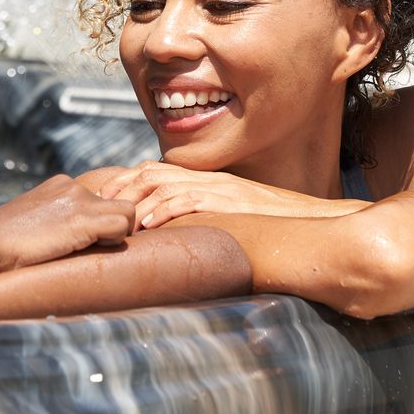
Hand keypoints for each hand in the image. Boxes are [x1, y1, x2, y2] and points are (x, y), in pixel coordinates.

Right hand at [0, 174, 134, 268]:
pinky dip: (114, 242)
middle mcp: (73, 187)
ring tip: (92, 250)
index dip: (102, 221)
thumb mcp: (33, 220)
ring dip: (117, 234)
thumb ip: (55, 220)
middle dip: (115, 226)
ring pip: (128, 212)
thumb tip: (69, 237)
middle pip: (119, 203)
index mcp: (61, 186)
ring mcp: (80, 201)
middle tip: (97, 247)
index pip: (101, 199)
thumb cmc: (3, 242)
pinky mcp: (84, 219)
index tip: (91, 240)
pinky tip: (88, 252)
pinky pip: (123, 226)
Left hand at [99, 161, 367, 228]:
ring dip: (135, 198)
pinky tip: (147, 223)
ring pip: (166, 181)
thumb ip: (209, 223)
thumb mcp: (236, 222)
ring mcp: (221, 188)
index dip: (128, 184)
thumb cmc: (278, 229)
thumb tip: (180, 243)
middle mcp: (211, 180)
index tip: (104, 201)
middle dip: (121, 187)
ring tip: (114, 214)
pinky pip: (192, 199)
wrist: (316, 224)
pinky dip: (165, 209)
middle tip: (97, 205)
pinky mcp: (231, 201)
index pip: (159, 171)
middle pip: (154, 171)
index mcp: (210, 182)